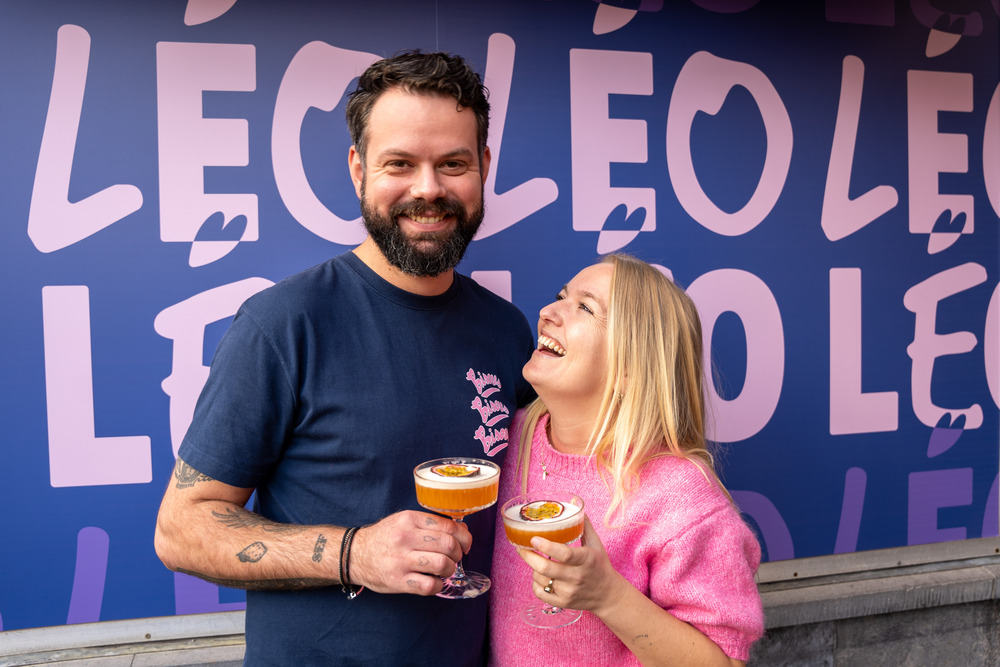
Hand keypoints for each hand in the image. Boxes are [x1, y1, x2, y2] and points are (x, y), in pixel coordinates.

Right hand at [348, 510, 470, 594]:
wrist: (354, 554)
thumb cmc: (385, 537)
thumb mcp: (404, 521)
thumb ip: (431, 524)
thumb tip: (462, 531)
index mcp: (409, 519)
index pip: (448, 526)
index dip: (464, 537)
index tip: (465, 544)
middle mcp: (405, 538)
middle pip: (448, 545)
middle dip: (459, 553)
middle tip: (456, 557)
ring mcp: (401, 560)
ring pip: (442, 564)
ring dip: (450, 569)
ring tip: (445, 569)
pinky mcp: (398, 580)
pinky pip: (429, 585)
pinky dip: (438, 585)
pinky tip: (435, 581)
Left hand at [518, 515, 626, 613]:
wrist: (608, 595)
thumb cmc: (600, 565)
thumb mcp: (596, 544)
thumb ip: (585, 526)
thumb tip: (575, 506)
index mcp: (586, 559)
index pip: (564, 554)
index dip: (546, 546)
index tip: (533, 538)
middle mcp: (577, 577)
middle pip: (546, 568)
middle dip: (528, 556)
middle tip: (521, 547)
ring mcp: (569, 592)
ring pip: (540, 579)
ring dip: (533, 567)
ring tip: (535, 559)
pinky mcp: (563, 603)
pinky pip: (540, 593)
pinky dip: (535, 583)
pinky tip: (538, 576)